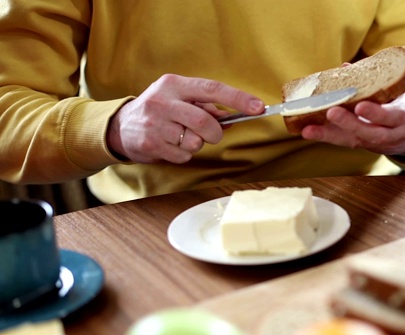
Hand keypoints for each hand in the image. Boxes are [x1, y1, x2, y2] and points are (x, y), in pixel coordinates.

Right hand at [107, 74, 263, 162]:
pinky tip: (171, 145)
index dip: (238, 99)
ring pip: (194, 142)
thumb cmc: (160, 111)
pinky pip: (183, 155)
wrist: (121, 126)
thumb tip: (235, 116)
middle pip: (204, 122)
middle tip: (211, 135)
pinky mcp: (150, 143)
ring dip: (196, 144)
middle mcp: (163, 100)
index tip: (258, 107)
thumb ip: (207, 107)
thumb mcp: (180, 100)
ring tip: (181, 137)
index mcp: (175, 84)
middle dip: (214, 133)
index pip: (212, 88)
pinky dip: (183, 154)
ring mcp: (155, 123)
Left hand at [300, 87, 404, 157]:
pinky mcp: (366, 146)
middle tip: (332, 112)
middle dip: (351, 124)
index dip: (377, 113)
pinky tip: (309, 131)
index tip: (360, 106)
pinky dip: (328, 137)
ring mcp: (380, 143)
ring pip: (357, 140)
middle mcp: (395, 132)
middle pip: (373, 133)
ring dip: (332, 134)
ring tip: (311, 128)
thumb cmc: (404, 102)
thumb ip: (376, 79)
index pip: (394, 115)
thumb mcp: (399, 88)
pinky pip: (347, 142)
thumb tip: (346, 68)